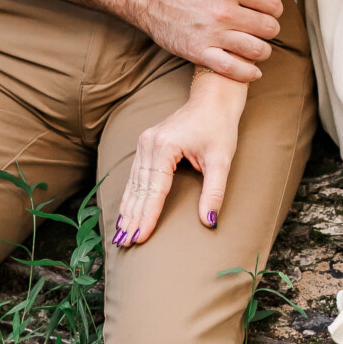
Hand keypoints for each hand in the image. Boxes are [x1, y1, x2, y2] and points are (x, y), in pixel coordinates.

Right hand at [113, 79, 245, 247]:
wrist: (213, 99)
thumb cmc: (219, 127)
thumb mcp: (222, 160)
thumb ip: (214, 191)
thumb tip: (209, 221)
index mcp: (165, 147)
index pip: (155, 190)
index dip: (147, 216)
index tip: (139, 239)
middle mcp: (149, 144)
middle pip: (139, 189)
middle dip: (132, 218)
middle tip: (124, 244)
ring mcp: (145, 142)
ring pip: (134, 183)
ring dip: (127, 209)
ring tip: (121, 234)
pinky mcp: (146, 144)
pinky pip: (135, 175)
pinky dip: (131, 196)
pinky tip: (125, 212)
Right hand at [125, 0, 282, 79]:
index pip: (272, 4)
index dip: (276, 9)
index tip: (271, 11)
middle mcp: (223, 12)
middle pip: (267, 28)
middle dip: (272, 30)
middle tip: (266, 29)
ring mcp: (211, 34)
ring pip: (254, 50)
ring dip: (264, 51)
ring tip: (260, 47)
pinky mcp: (198, 52)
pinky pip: (231, 69)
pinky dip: (248, 73)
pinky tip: (253, 70)